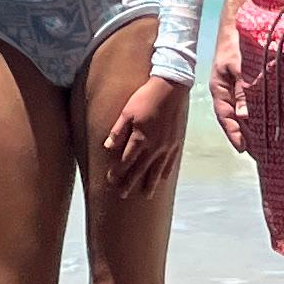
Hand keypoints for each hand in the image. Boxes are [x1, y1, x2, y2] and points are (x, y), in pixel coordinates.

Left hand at [100, 70, 188, 196]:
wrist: (171, 89)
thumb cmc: (146, 98)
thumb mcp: (127, 112)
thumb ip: (118, 131)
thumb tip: (107, 147)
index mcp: (140, 139)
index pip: (126, 161)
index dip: (118, 172)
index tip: (111, 181)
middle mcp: (154, 147)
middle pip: (140, 169)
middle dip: (130, 182)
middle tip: (123, 194)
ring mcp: (167, 146)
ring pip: (157, 170)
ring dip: (151, 183)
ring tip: (146, 194)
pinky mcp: (176, 142)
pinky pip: (171, 162)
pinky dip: (166, 171)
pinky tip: (164, 178)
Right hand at [207, 7, 251, 152]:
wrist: (240, 22)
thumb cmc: (236, 43)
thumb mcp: (238, 66)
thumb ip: (243, 89)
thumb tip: (244, 116)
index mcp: (219, 88)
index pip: (225, 116)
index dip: (234, 133)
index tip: (243, 149)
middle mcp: (228, 91)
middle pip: (234, 118)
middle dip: (245, 136)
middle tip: (258, 155)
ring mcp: (238, 87)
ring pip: (244, 112)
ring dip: (253, 127)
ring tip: (265, 145)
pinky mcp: (249, 82)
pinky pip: (253, 102)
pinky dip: (259, 114)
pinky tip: (269, 121)